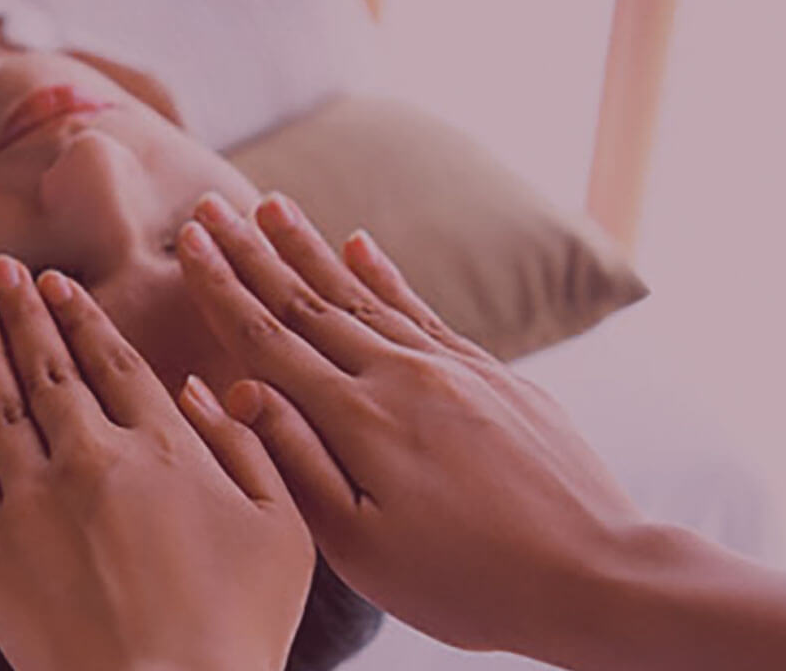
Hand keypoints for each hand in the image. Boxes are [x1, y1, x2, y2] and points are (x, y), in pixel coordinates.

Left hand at [0, 256, 312, 670]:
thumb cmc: (235, 627)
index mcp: (162, 450)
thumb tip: (205, 388)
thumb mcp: (282, 530)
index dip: (81, 317)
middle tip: (1, 268)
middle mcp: (90, 459)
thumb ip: (248, 447)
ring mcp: (32, 501)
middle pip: (48, 367)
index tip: (58, 283)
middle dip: (22, 310)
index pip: (112, 362)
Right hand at [175, 192, 644, 659]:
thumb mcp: (363, 548)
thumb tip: (236, 391)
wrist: (595, 573)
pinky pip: (422, 309)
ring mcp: (450, 367)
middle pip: (308, 301)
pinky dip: (386, 273)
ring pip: (362, 293)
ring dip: (310, 248)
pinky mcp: (490, 373)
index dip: (223, 288)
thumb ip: (295, 461)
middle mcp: (401, 375)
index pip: (270, 338)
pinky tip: (362, 243)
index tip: (190, 243)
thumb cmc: (469, 580)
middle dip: (252, 252)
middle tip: (212, 206)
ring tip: (271, 205)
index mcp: (359, 419)